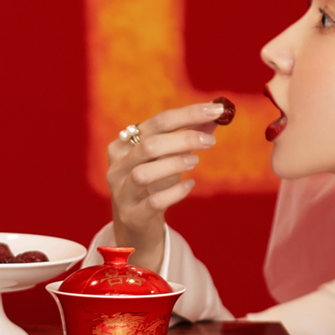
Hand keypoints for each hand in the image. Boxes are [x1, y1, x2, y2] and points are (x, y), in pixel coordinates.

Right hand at [106, 102, 225, 272]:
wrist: (136, 225)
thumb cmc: (153, 184)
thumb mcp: (167, 158)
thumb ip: (188, 135)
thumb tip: (216, 115)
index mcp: (123, 144)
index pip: (157, 122)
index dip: (188, 114)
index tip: (215, 110)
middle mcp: (118, 166)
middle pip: (149, 145)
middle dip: (184, 139)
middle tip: (210, 141)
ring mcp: (122, 192)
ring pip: (144, 174)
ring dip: (174, 164)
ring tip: (195, 161)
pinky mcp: (132, 215)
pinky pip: (154, 202)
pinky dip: (176, 191)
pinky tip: (189, 184)